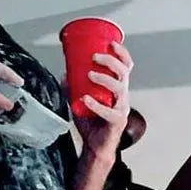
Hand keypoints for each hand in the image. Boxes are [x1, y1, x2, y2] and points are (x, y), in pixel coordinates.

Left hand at [72, 41, 131, 159]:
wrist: (95, 146)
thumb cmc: (91, 123)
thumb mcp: (79, 100)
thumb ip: (72, 87)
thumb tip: (64, 73)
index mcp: (118, 89)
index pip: (126, 67)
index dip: (121, 54)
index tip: (111, 43)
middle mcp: (123, 97)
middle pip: (124, 73)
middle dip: (110, 61)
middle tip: (95, 57)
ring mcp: (121, 109)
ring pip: (120, 89)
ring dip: (105, 78)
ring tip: (90, 74)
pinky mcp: (117, 122)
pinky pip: (109, 111)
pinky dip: (96, 105)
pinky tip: (85, 100)